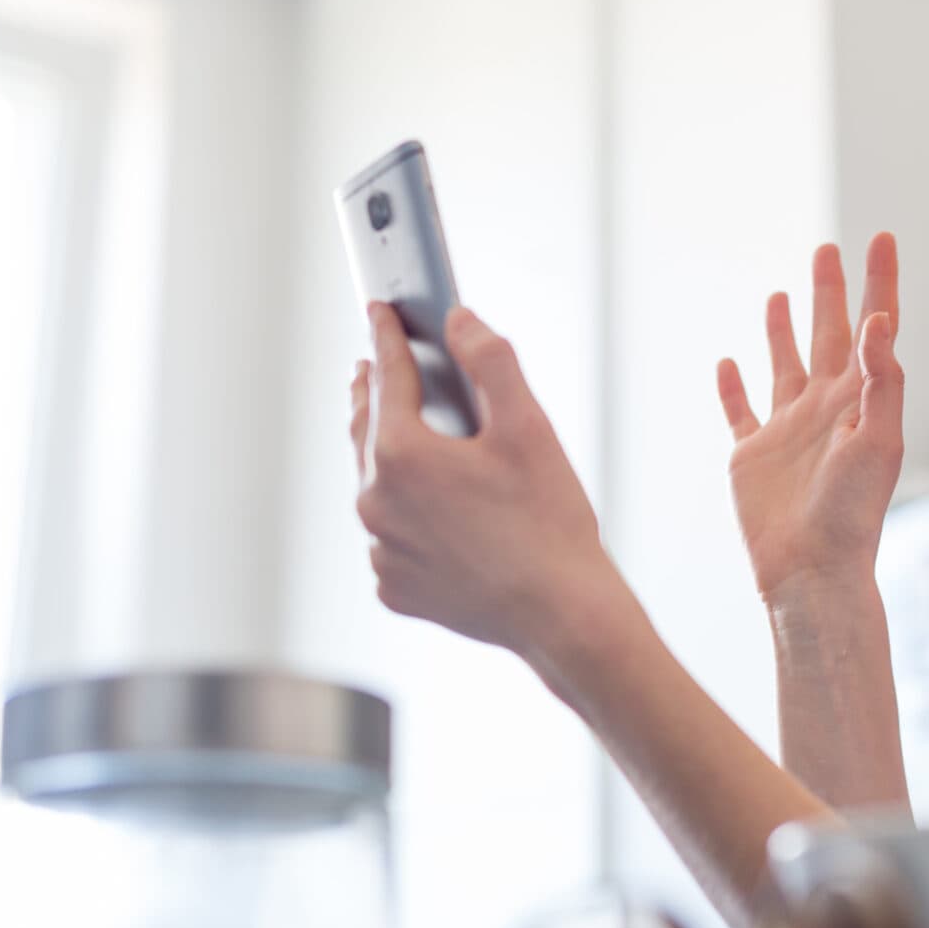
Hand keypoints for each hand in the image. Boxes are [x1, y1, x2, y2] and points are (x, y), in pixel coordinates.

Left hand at [349, 302, 626, 677]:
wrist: (562, 614)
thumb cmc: (549, 522)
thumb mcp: (528, 427)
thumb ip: (491, 362)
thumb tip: (460, 323)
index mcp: (401, 455)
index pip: (388, 378)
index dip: (386, 338)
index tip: (380, 313)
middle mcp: (375, 503)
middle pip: (366, 432)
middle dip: (371, 394)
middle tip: (373, 367)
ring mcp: (382, 551)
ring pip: (375, 488)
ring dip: (387, 459)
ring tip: (405, 438)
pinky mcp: (395, 587)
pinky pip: (392, 539)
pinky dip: (406, 517)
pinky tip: (437, 512)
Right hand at [715, 234, 902, 601]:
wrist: (812, 571)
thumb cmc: (853, 513)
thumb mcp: (877, 441)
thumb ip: (879, 379)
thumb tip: (877, 320)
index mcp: (858, 400)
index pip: (872, 328)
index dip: (878, 282)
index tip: (881, 237)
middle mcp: (824, 408)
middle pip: (826, 335)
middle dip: (828, 292)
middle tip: (826, 249)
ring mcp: (787, 431)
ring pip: (784, 365)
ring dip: (783, 330)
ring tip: (781, 294)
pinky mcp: (752, 456)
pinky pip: (740, 412)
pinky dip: (733, 387)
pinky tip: (727, 364)